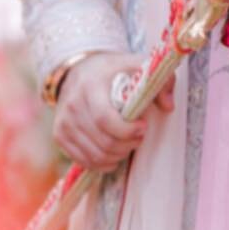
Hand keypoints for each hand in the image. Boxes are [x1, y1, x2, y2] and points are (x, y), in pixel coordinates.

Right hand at [52, 50, 172, 171]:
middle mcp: (73, 105)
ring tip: (128, 144)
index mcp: (91, 86)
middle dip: (128, 144)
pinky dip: (102, 163)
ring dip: (118, 155)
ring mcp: (63, 122)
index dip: (128, 130)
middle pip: (104, 142)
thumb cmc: (113, 70)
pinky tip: (114, 154)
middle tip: (139, 137)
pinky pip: (83, 161)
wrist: (79, 70)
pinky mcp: (59, 135)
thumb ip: (160, 81)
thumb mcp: (137, 66)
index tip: (143, 126)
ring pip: (95, 155)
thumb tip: (168, 106)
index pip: (106, 119)